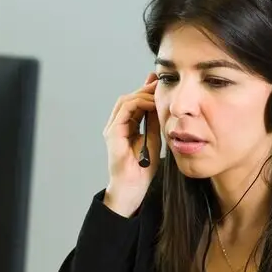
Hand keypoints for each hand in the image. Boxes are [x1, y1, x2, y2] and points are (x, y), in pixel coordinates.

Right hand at [101, 73, 160, 216]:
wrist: (133, 188)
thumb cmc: (142, 170)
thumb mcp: (153, 140)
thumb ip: (154, 123)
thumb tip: (159, 106)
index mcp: (125, 128)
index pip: (134, 104)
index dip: (146, 92)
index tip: (159, 85)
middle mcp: (116, 126)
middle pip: (128, 99)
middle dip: (144, 89)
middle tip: (159, 82)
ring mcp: (113, 129)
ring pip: (125, 101)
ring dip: (142, 95)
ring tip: (157, 92)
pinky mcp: (112, 133)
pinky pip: (124, 111)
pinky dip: (138, 104)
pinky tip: (151, 104)